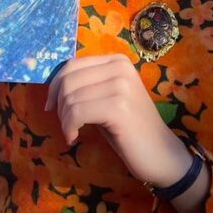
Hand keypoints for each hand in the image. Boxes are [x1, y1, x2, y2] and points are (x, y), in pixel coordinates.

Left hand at [44, 54, 192, 187]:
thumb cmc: (129, 128)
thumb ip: (87, 85)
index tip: (52, 107)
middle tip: (66, 125)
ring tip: (73, 133)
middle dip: (59, 105)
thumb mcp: (107, 98)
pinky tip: (74, 138)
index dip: (55, 86)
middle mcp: (120, 67)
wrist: (160, 152)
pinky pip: (77, 114)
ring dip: (65, 120)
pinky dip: (69, 128)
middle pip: (68, 80)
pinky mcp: (118, 107)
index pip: (72, 64)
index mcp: (117, 61)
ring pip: (70, 98)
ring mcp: (120, 86)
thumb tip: (52, 87)